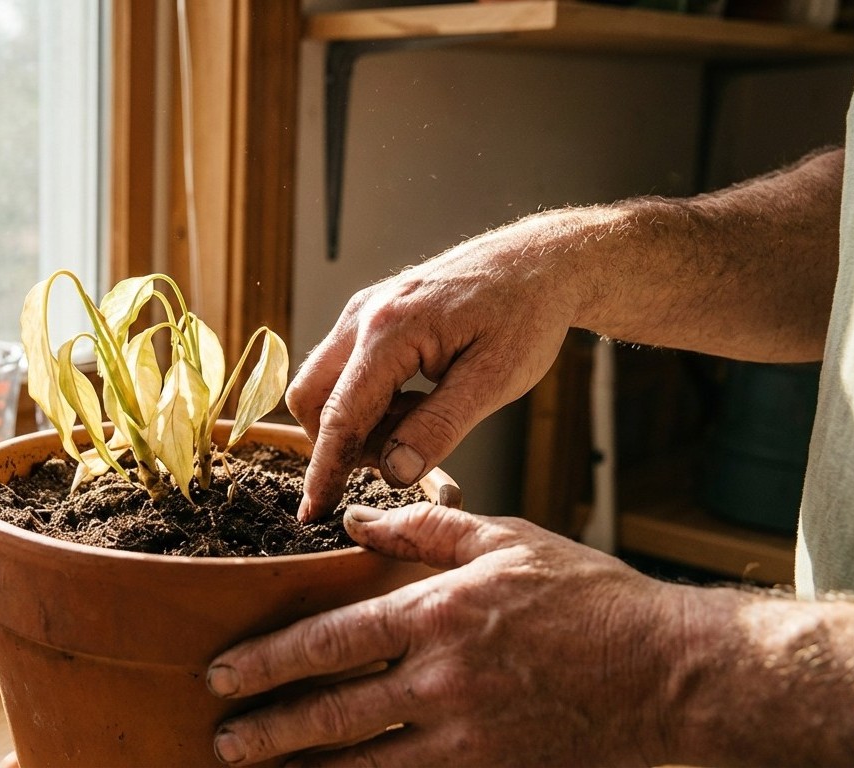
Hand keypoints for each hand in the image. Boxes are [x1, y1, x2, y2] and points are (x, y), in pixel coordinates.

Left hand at [206, 503, 688, 766]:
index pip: (332, 640)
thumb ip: (425, 528)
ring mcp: (469, 736)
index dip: (269, 660)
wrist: (670, 674)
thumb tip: (355, 521)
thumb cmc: (589, 599)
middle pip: (334, 712)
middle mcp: (445, 679)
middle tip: (222, 740)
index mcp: (440, 613)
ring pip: (366, 764)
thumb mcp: (507, 540)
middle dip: (269, 729)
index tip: (223, 672)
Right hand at [288, 215, 586, 521]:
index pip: (340, 415)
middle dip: (335, 441)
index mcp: (390, 331)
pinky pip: (345, 366)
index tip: (312, 511)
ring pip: (324, 381)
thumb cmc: (526, 315)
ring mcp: (364, 309)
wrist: (542, 261)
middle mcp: (364, 315)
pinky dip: (365, 398)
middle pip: (311, 396)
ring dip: (354, 419)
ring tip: (416, 423)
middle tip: (392, 458)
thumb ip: (439, 428)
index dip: (325, 469)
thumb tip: (393, 473)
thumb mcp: (494, 381)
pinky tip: (413, 402)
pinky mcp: (372, 312)